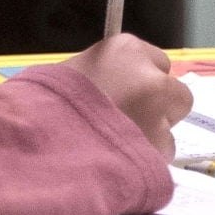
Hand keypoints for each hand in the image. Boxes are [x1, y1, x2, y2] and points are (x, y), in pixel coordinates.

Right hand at [43, 33, 188, 154]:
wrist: (37, 142)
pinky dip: (144, 163)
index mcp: (126, 50)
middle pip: (177, 96)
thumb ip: (106, 73)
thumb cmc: (45, 103)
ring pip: (169, 133)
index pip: (160, 63)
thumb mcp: (73, 71)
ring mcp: (158, 116)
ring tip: (116, 148)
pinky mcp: (159, 152)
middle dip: (160, 110)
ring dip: (150, 141)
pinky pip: (159, 160)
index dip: (144, 82)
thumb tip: (117, 85)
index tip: (129, 95)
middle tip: (128, 124)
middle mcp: (151, 79)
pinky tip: (118, 164)